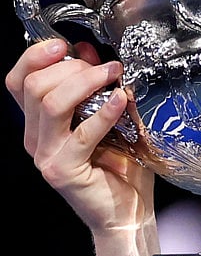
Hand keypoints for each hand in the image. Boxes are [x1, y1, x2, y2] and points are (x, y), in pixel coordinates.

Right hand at [5, 39, 155, 233]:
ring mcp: (46, 155)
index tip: (63, 44)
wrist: (128, 211)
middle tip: (106, 68)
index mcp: (40, 122)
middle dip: (72, 68)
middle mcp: (35, 138)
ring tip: (114, 75)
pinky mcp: (64, 170)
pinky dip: (104, 111)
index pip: (18, 81)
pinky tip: (123, 100)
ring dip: (85, 82)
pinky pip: (81, 133)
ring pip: (51, 104)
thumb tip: (88, 51)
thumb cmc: (122, 165)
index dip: (34, 57)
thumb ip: (95, 86)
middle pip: (34, 86)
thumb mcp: (111, 115)